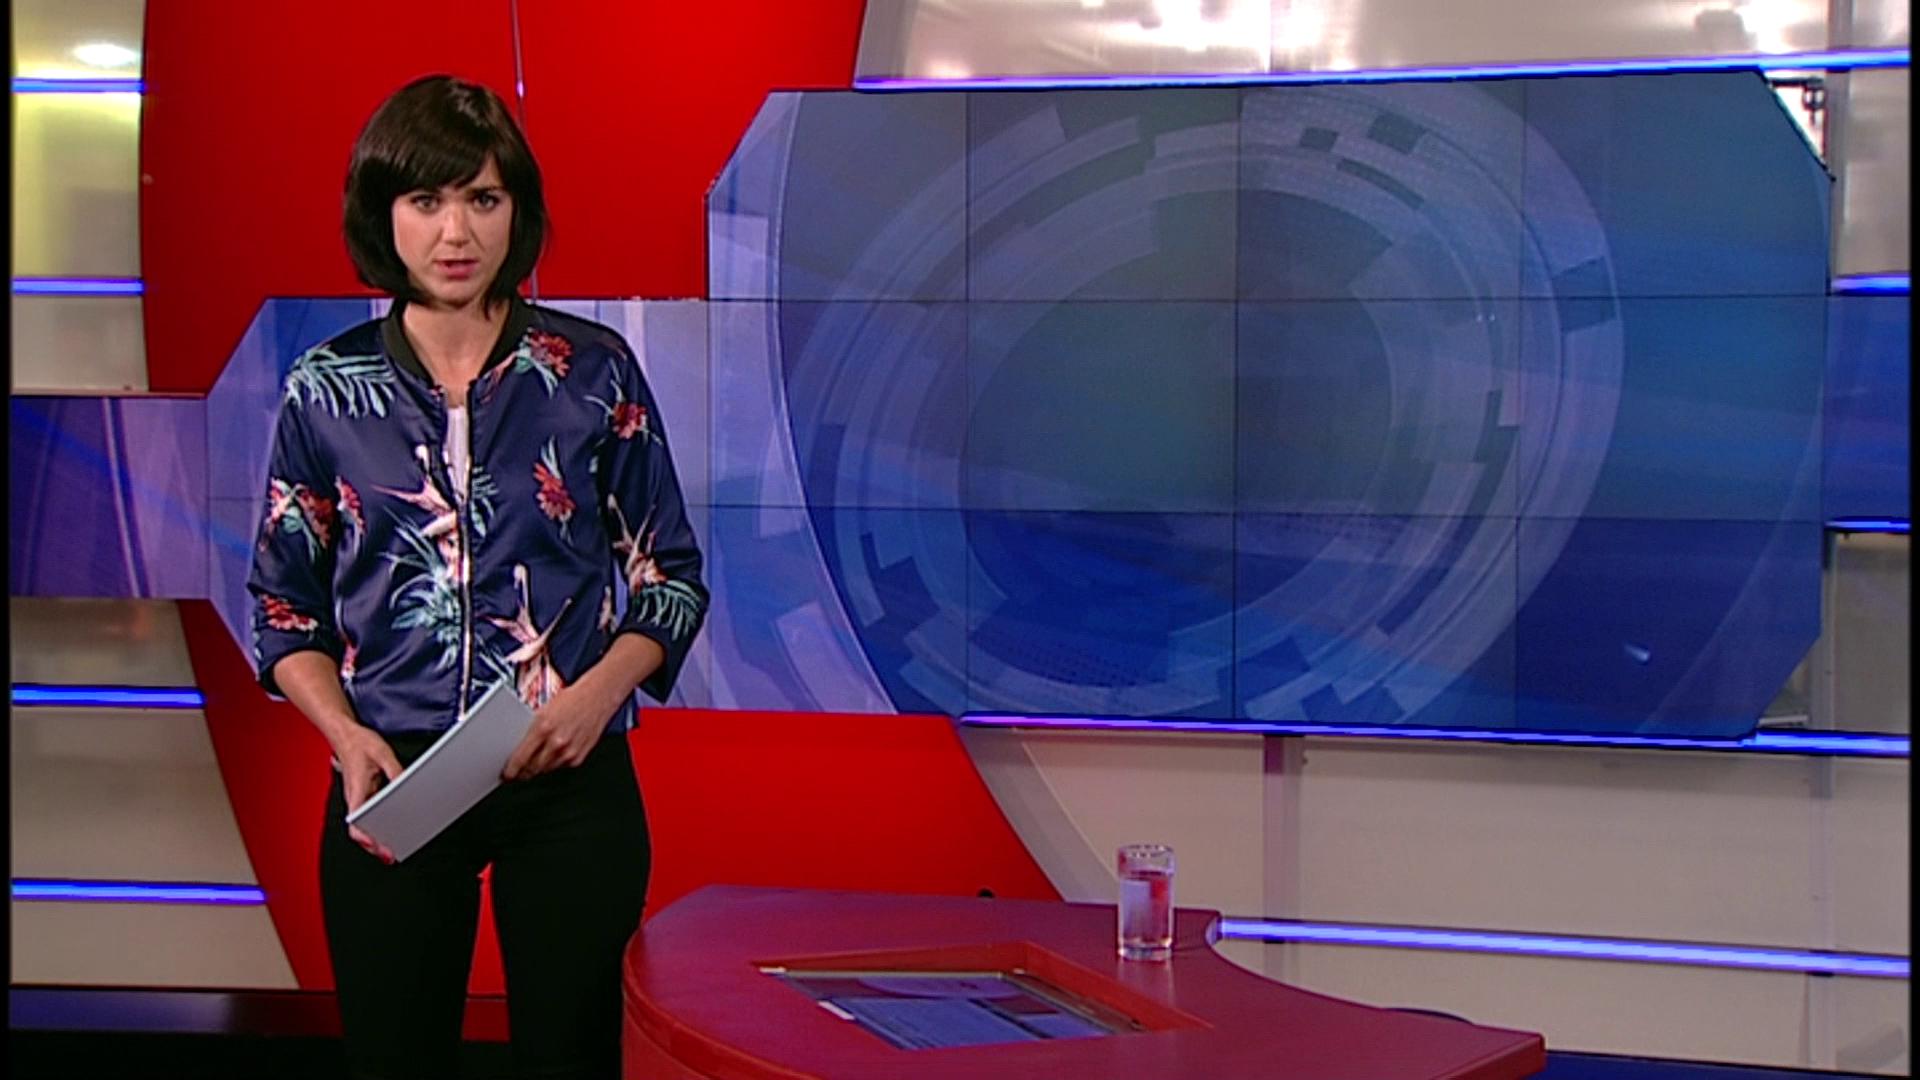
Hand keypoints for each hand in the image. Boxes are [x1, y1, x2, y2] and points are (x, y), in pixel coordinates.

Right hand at [333, 726, 401, 863]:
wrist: (346, 735)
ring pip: (363, 823)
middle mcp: (355, 797)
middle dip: (373, 845)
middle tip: (390, 855)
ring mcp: (358, 797)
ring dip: (375, 837)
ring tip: (391, 849)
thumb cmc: (359, 744)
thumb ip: (395, 771)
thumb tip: (406, 786)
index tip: (376, 845)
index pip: (355, 820)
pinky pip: (368, 814)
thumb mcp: (383, 754)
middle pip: (360, 828)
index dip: (364, 836)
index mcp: (356, 790)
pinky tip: (390, 830)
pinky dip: (377, 825)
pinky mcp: (362, 794)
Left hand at [502, 682, 615, 780]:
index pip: (520, 758)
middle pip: (532, 769)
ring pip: (545, 770)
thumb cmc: (572, 699)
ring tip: (533, 764)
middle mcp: (556, 742)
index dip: (511, 770)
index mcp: (543, 727)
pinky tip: (552, 756)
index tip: (507, 774)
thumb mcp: (543, 710)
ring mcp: (569, 751)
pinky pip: (561, 767)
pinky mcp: (579, 756)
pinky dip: (554, 764)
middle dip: (522, 773)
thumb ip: (531, 731)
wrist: (598, 696)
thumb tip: (519, 748)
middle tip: (517, 773)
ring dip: (537, 769)